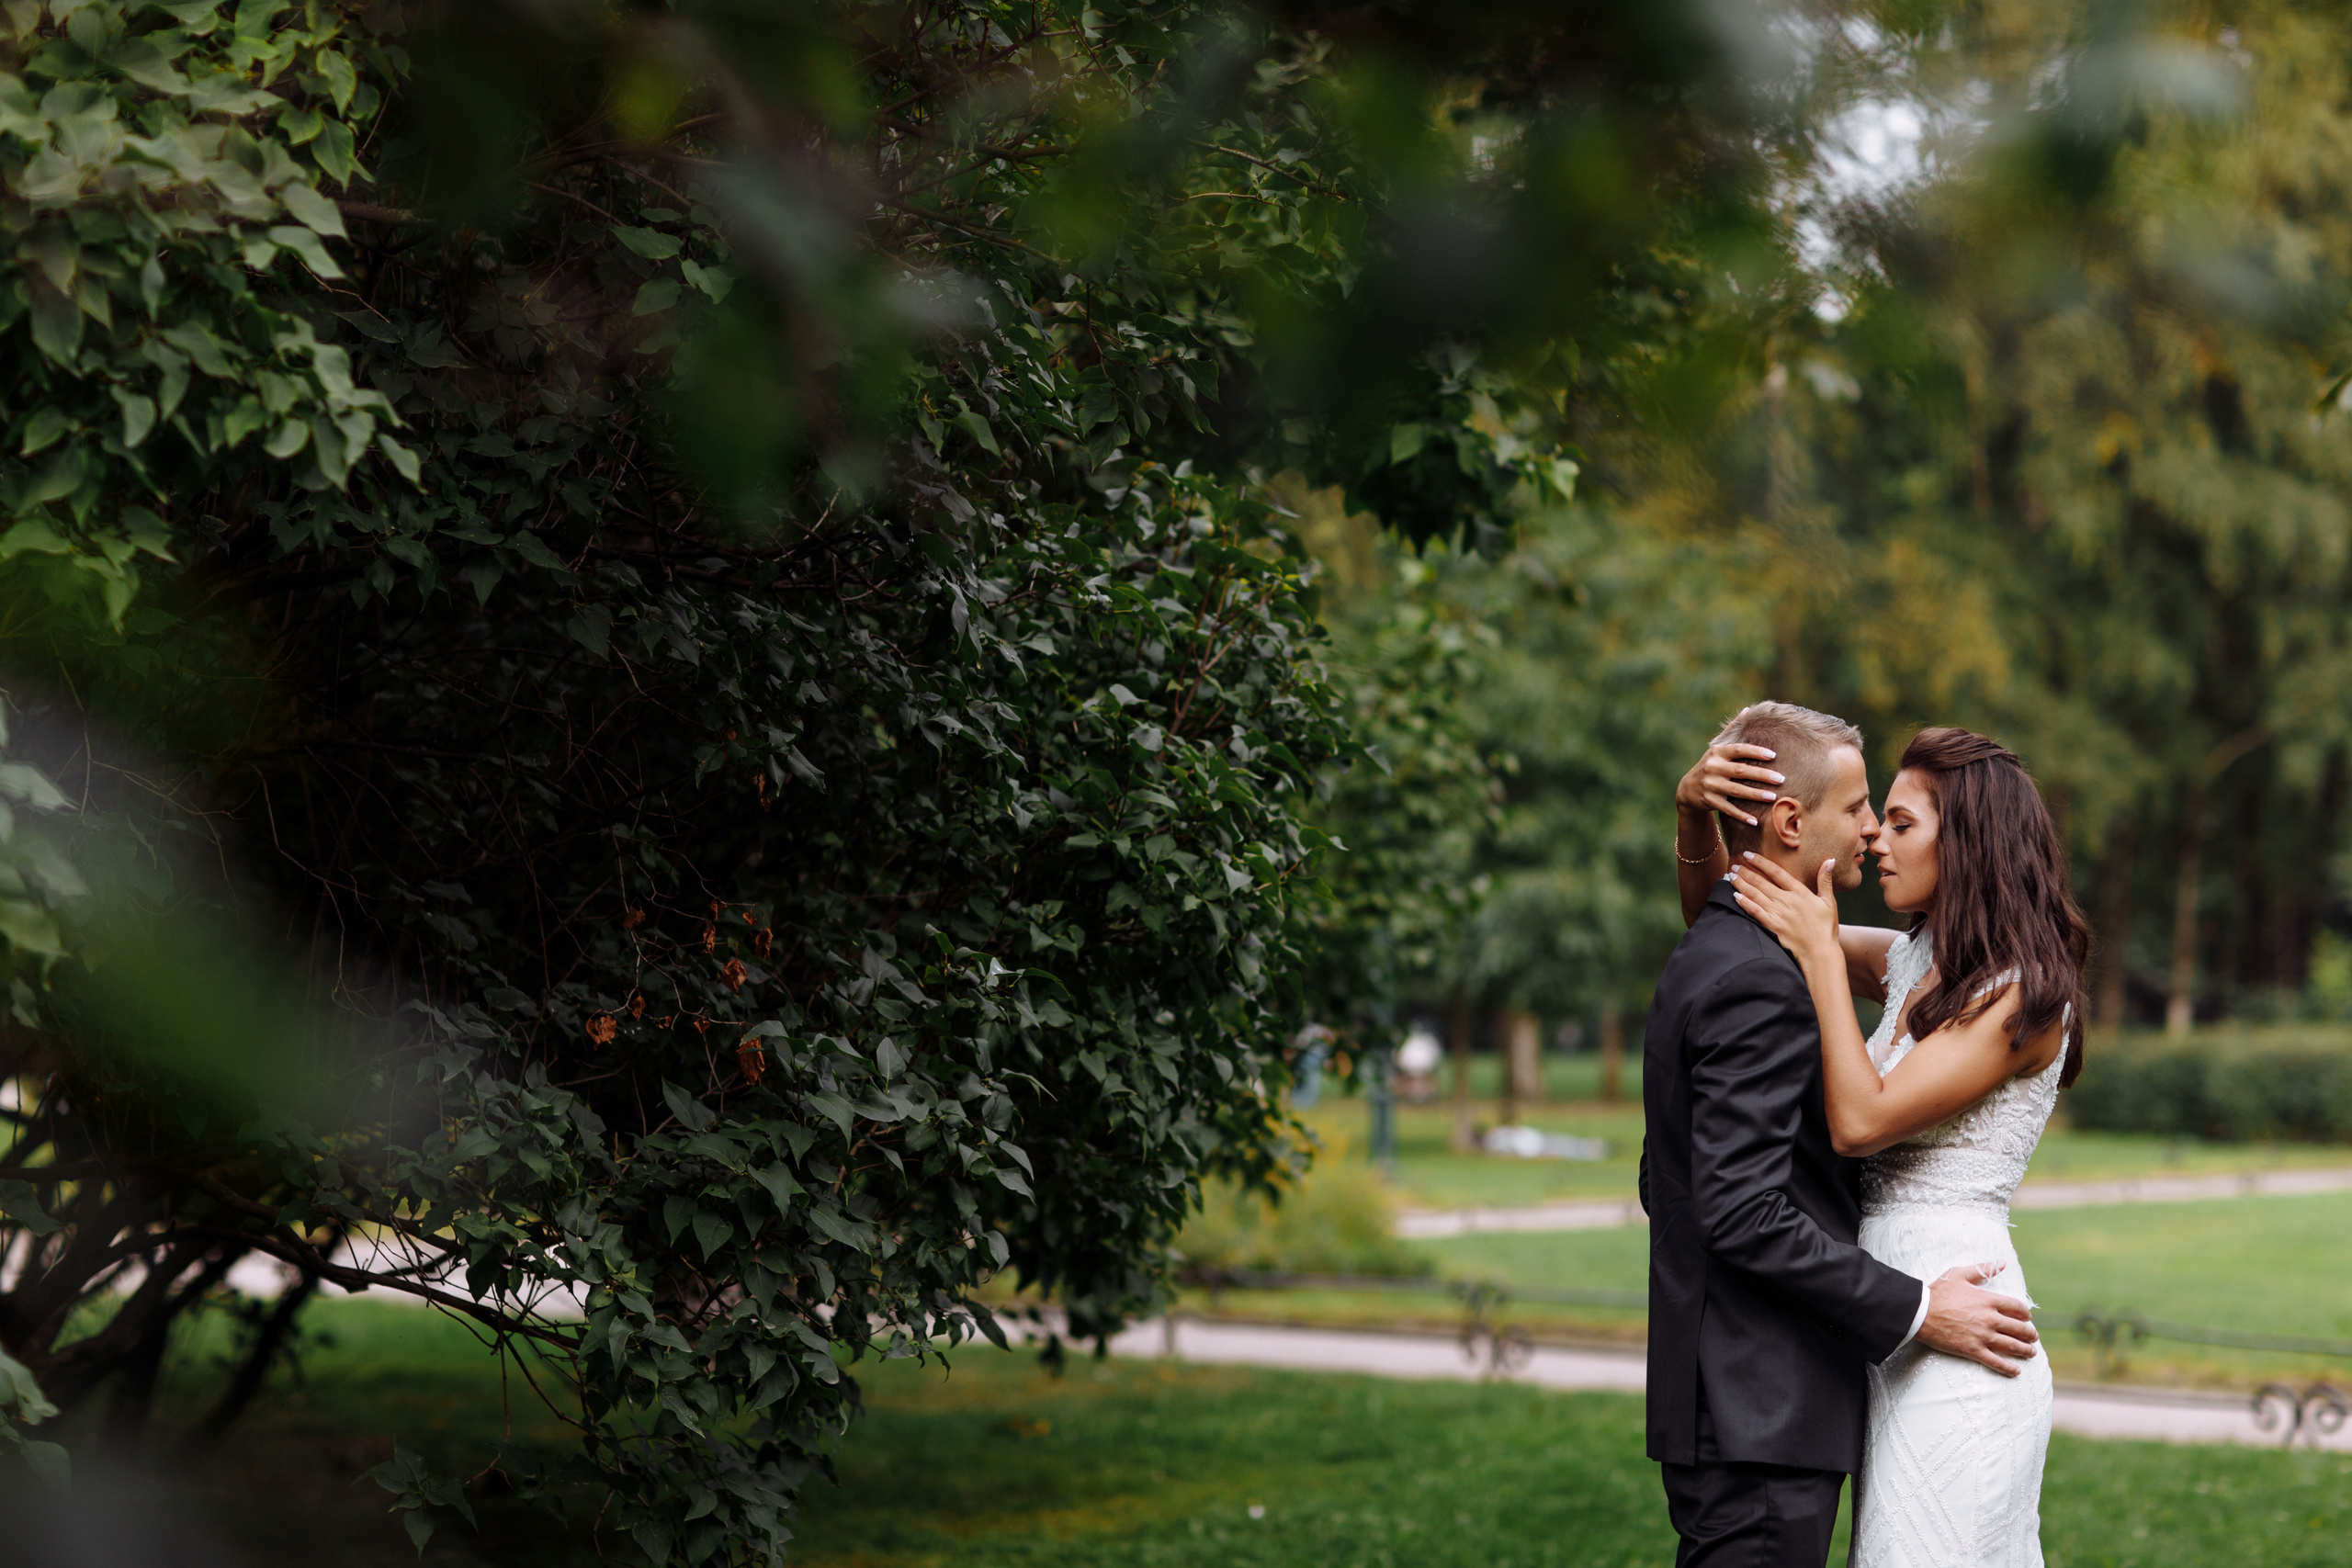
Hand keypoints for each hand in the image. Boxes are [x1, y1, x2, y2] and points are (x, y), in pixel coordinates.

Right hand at [1675, 735, 1782, 828]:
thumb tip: (1748, 710)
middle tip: (1781, 779)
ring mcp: (1710, 786)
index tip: (1773, 755)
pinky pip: (1728, 809)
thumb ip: (1732, 729)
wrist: (1687, 790)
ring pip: (1736, 791)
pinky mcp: (1709, 801)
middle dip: (1761, 775)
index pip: (1738, 750)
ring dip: (1755, 794)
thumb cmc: (1710, 765)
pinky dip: (1741, 815)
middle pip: (1740, 771)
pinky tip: (1755, 820)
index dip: (1755, 752)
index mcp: (1717, 753)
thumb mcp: (1717, 747)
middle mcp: (1712, 768)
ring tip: (1773, 797)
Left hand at [1727, 852, 1840, 968]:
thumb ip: (1825, 880)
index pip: (1777, 872)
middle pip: (1762, 882)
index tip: (1748, 854)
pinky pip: (1755, 912)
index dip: (1761, 862)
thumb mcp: (1829, 902)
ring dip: (1741, 884)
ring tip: (1730, 876)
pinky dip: (1744, 903)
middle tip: (1734, 864)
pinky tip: (1735, 896)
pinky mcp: (1772, 926)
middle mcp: (1787, 901)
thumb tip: (1830, 861)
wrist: (1821, 952)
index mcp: (1800, 892)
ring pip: (1755, 895)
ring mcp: (1778, 914)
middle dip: (1746, 872)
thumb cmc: (1826, 927)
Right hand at [1915, 1261, 2039, 1375]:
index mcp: (1989, 1300)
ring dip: (2025, 1350)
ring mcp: (1983, 1336)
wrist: (1919, 1313)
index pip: (2018, 1308)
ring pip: (2012, 1346)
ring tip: (2031, 1352)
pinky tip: (2016, 1371)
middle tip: (2033, 1337)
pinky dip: (2009, 1368)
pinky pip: (1996, 1362)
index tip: (2027, 1317)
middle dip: (2030, 1334)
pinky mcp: (1973, 1350)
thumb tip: (2002, 1263)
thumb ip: (1982, 1269)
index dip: (2025, 1314)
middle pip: (2019, 1328)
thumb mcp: (1959, 1274)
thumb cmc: (1938, 1292)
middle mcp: (1990, 1319)